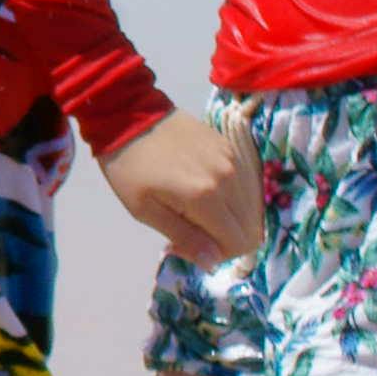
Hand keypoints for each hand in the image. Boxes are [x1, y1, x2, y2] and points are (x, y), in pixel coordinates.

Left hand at [93, 107, 267, 266]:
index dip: (219, 253)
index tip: (188, 245)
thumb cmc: (128, 166)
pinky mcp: (230, 147)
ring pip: (248, 207)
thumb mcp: (145, 210)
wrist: (128, 113)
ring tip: (192, 209)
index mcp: (207, 197)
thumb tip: (213, 262)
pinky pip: (242, 184)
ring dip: (227, 217)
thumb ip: (184, 237)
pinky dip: (227, 195)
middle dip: (223, 238)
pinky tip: (200, 188)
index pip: (239, 242)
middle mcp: (228, 178)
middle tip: (188, 228)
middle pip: (249, 227)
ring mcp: (233, 159)